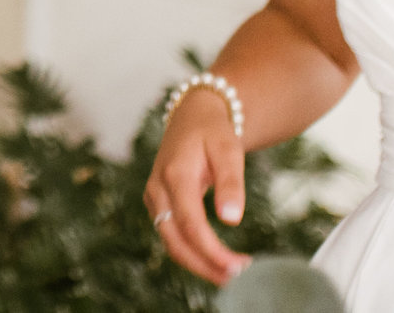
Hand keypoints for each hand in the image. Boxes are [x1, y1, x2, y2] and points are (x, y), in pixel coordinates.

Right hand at [143, 88, 250, 284]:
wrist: (192, 116)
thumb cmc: (212, 131)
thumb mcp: (228, 150)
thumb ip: (231, 184)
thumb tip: (232, 220)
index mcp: (174, 175)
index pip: (191, 225)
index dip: (213, 251)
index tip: (239, 266)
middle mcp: (158, 189)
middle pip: (175, 241)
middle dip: (204, 265)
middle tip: (235, 277)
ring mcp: (154, 198)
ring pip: (171, 242)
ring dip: (198, 263)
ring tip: (229, 274)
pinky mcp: (158, 204)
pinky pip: (171, 235)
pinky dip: (191, 252)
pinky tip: (215, 259)